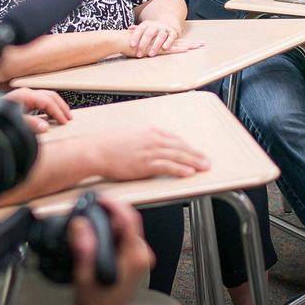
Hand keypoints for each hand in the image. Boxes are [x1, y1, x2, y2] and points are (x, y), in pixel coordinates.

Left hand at [3, 87, 72, 132]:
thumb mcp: (15, 122)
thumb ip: (31, 124)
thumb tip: (45, 126)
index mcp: (26, 95)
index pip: (48, 102)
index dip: (58, 112)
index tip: (64, 122)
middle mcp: (27, 93)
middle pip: (51, 96)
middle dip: (62, 107)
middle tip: (69, 118)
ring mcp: (26, 95)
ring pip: (48, 97)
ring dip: (57, 106)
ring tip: (64, 116)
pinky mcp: (24, 100)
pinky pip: (42, 101)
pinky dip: (50, 107)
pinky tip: (52, 116)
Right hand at [69, 196, 153, 304]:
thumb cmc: (95, 304)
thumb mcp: (84, 276)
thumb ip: (84, 249)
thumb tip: (82, 225)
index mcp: (134, 257)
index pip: (129, 219)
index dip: (113, 205)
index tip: (98, 199)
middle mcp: (141, 255)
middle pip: (129, 221)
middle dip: (109, 212)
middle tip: (89, 208)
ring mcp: (140, 257)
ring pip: (126, 227)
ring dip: (108, 221)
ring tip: (89, 220)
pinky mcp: (135, 259)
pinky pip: (124, 236)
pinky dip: (111, 231)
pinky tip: (96, 234)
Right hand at [86, 126, 210, 179]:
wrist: (97, 150)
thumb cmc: (110, 145)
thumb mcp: (132, 137)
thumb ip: (146, 140)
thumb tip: (154, 147)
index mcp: (151, 132)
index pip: (175, 139)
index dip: (188, 147)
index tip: (196, 153)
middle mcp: (154, 140)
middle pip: (181, 147)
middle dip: (196, 154)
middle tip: (207, 161)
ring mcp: (151, 151)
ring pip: (178, 157)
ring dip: (194, 162)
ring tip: (204, 168)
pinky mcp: (146, 164)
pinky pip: (168, 167)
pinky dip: (180, 169)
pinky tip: (189, 173)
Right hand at [123, 22, 203, 58]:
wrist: (121, 41)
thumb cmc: (129, 45)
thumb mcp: (141, 48)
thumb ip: (146, 50)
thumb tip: (146, 54)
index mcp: (159, 41)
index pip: (174, 42)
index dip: (185, 43)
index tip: (194, 43)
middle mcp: (160, 41)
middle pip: (179, 42)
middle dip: (192, 43)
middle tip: (202, 44)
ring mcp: (158, 44)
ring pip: (177, 45)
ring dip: (189, 46)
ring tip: (199, 46)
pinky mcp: (155, 49)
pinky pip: (169, 49)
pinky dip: (178, 49)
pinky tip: (186, 50)